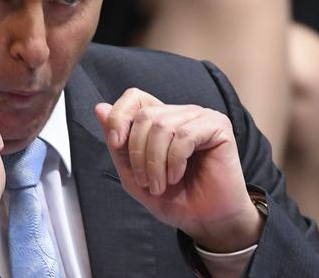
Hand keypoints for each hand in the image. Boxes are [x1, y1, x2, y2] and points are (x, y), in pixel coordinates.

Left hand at [96, 89, 263, 252]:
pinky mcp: (218, 126)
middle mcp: (181, 113)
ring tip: (160, 184)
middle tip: (146, 181)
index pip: (135, 97)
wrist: (205, 222)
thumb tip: (100, 108)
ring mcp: (200, 117)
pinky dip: (174, 161)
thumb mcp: (133, 173)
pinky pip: (185, 135)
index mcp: (161, 119)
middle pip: (145, 115)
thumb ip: (117, 143)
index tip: (115, 143)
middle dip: (137, 151)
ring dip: (155, 162)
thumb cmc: (173, 198)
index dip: (120, 116)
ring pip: (163, 126)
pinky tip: (177, 177)